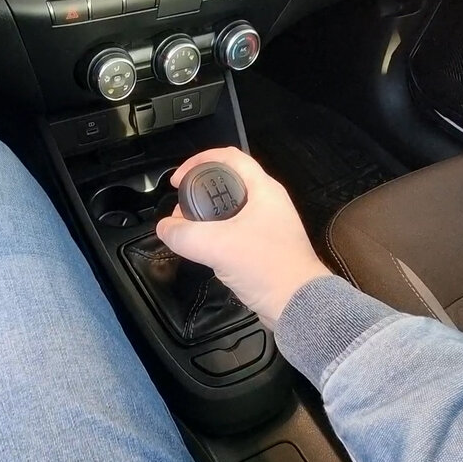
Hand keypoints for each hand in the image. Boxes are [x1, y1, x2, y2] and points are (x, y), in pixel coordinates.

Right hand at [156, 147, 330, 327]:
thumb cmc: (265, 266)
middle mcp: (268, 202)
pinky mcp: (267, 245)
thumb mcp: (217, 246)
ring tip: (188, 231)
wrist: (298, 304)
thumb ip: (184, 235)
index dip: (198, 161)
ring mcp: (269, 224)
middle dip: (198, 193)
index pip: (228, 157)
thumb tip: (165, 229)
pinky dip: (217, 234)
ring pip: (230, 209)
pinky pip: (236, 230)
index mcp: (263, 190)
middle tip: (180, 211)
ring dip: (205, 216)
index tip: (178, 181)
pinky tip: (206, 249)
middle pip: (227, 182)